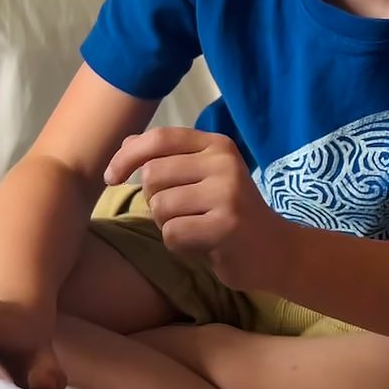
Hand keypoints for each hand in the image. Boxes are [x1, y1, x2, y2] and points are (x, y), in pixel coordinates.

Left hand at [105, 128, 289, 291]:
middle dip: (155, 199)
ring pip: (160, 206)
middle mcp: (224, 163)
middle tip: (181, 213)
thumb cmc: (231, 212)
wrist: (275, 250)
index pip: (160, 138)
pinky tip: (203, 244)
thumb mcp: (204, 176)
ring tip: (195, 228)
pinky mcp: (226, 225)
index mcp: (218, 145)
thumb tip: (126, 144)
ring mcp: (227, 193)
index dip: (127, 156)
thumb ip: (169, 159)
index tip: (113, 178)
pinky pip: (172, 233)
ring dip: (168, 224)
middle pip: (153, 175)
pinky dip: (179, 245)